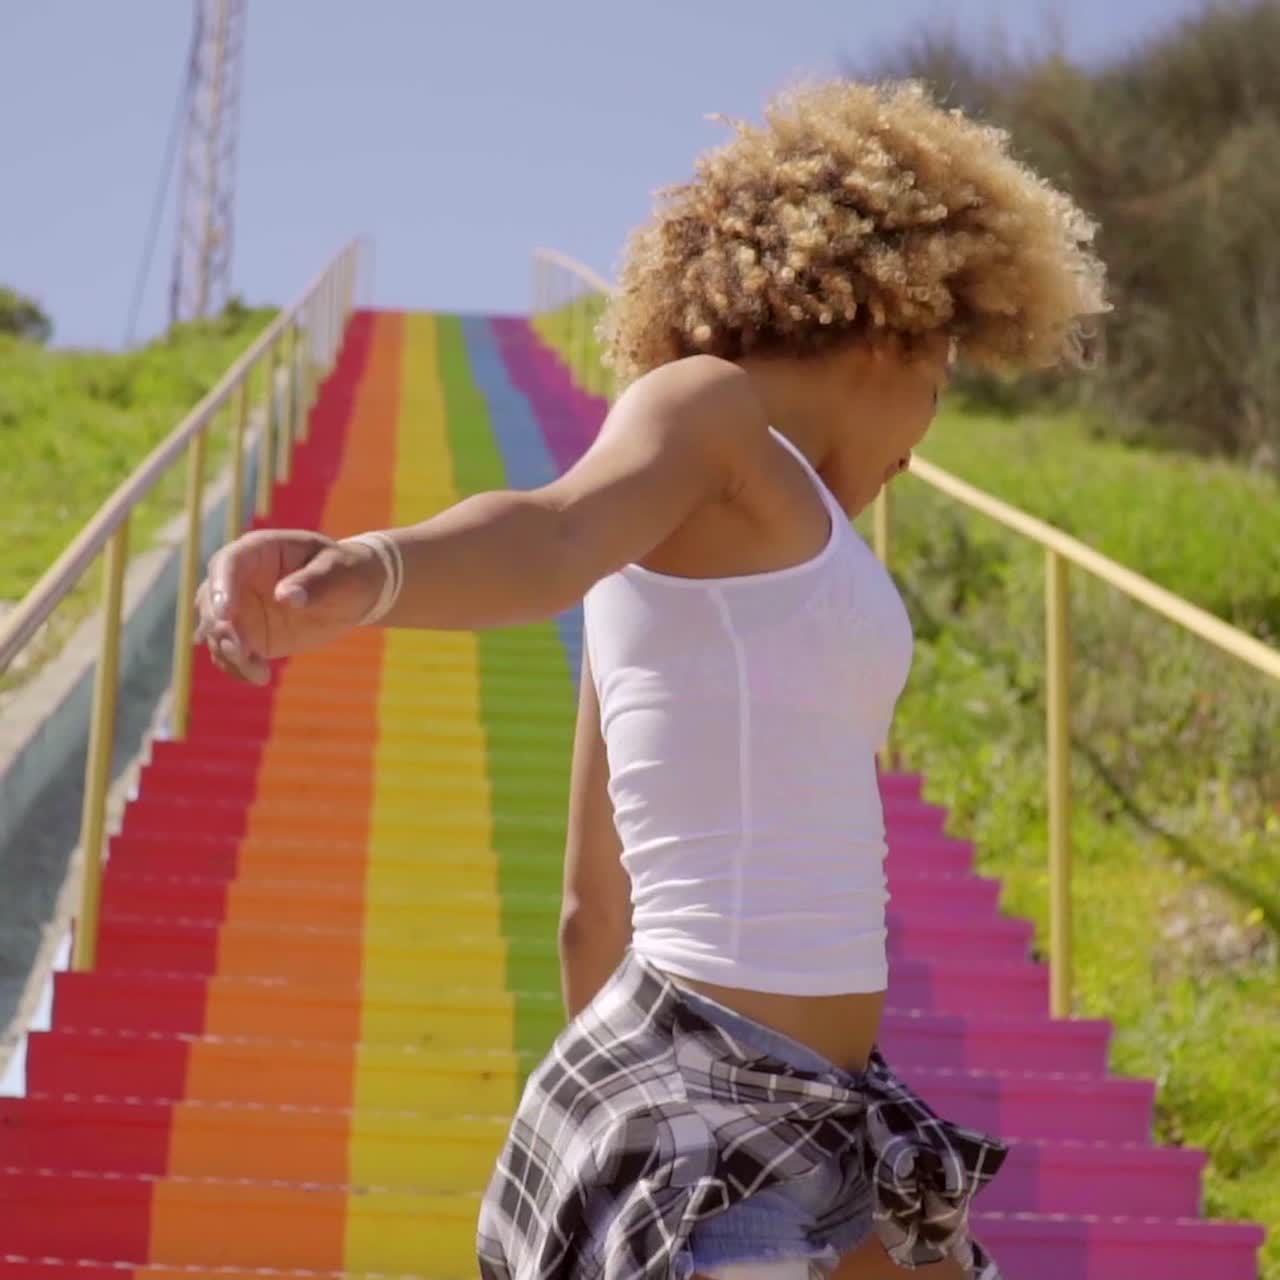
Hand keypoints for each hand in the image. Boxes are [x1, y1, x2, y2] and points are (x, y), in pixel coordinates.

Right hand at [193, 529, 385, 684]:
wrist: (353, 593)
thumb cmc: (347, 572)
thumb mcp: (338, 572)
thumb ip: (313, 582)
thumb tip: (285, 596)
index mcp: (260, 550)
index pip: (228, 563)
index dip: (221, 588)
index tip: (225, 616)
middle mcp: (241, 578)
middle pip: (211, 600)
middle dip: (220, 629)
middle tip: (241, 653)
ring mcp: (240, 608)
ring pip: (215, 631)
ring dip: (228, 654)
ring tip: (259, 673)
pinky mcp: (248, 635)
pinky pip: (230, 653)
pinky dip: (238, 668)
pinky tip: (260, 677)